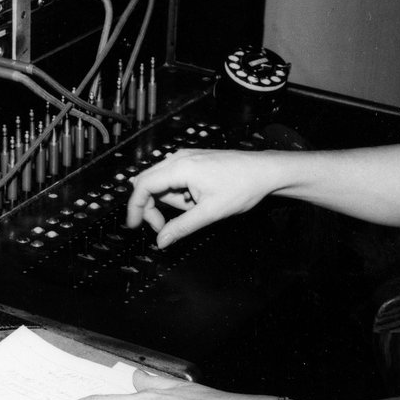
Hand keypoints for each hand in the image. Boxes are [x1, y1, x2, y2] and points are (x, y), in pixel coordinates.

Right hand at [126, 149, 279, 247]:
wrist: (265, 172)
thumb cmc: (243, 187)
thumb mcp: (210, 213)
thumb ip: (182, 227)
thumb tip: (161, 241)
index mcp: (180, 167)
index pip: (143, 187)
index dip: (136, 208)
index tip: (135, 226)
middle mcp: (179, 158)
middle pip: (147, 183)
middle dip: (151, 207)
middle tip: (163, 227)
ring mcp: (186, 157)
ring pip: (161, 183)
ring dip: (171, 202)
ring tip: (196, 207)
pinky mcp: (193, 161)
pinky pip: (174, 178)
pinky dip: (179, 194)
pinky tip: (199, 200)